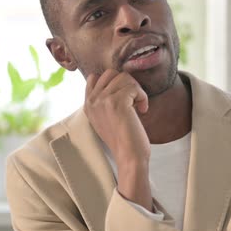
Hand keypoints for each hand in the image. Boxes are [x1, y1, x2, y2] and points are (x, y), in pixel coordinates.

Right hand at [84, 69, 152, 210]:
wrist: (129, 157)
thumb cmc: (124, 139)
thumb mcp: (107, 117)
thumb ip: (105, 100)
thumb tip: (118, 79)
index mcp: (88, 105)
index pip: (95, 76)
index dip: (113, 82)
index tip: (124, 98)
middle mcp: (92, 101)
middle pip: (111, 73)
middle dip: (127, 83)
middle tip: (133, 101)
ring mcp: (102, 100)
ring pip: (124, 77)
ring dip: (136, 90)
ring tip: (138, 106)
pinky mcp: (116, 102)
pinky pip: (134, 87)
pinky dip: (142, 97)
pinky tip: (142, 110)